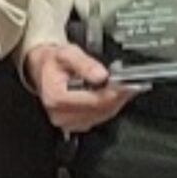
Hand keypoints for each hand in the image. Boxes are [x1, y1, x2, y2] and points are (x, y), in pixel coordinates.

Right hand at [25, 43, 142, 132]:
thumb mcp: (68, 54)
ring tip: (127, 87)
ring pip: (100, 116)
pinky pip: (97, 118)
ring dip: (115, 103)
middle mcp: (60, 115)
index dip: (112, 93)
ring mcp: (67, 122)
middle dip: (117, 97)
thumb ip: (85, 64)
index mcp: (56, 98)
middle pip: (98, 111)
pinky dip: (108, 106)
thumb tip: (102, 75)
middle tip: (132, 84)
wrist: (43, 68)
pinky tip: (115, 95)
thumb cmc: (54, 61)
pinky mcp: (74, 124)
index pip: (92, 101)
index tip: (126, 84)